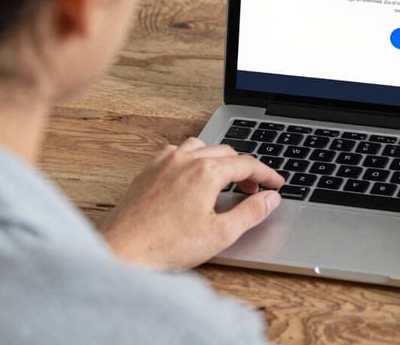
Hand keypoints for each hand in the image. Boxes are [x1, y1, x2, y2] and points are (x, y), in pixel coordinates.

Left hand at [102, 137, 283, 269]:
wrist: (122, 253)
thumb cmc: (165, 247)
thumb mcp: (220, 234)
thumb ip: (251, 213)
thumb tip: (270, 199)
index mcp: (206, 171)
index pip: (247, 164)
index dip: (266, 174)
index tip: (276, 184)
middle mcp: (185, 159)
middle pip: (226, 152)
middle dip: (244, 169)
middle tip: (254, 190)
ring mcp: (164, 162)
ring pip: (201, 147)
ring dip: (218, 159)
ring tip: (225, 181)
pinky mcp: (148, 170)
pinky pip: (177, 152)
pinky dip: (193, 159)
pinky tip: (193, 177)